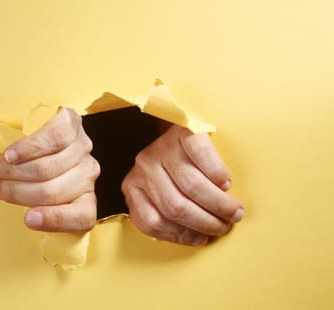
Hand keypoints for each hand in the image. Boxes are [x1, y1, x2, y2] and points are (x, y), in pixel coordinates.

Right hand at [0, 108, 99, 231]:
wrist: (44, 129)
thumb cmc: (38, 167)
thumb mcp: (36, 193)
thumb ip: (32, 204)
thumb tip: (16, 209)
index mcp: (85, 199)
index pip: (82, 217)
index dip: (54, 220)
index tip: (27, 219)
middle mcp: (87, 174)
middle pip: (52, 191)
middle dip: (17, 191)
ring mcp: (82, 148)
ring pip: (47, 168)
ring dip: (14, 170)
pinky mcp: (72, 123)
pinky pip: (53, 138)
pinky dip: (27, 148)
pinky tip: (11, 154)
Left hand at [121, 124, 243, 245]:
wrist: (177, 128)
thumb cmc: (173, 167)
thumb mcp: (160, 191)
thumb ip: (167, 213)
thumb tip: (198, 237)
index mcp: (133, 187)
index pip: (151, 222)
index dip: (180, 235)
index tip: (202, 239)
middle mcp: (144, 166)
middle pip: (175, 207)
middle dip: (206, 223)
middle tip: (225, 226)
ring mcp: (162, 148)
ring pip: (192, 186)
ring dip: (218, 204)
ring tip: (233, 211)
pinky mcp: (184, 133)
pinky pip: (204, 159)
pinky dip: (219, 176)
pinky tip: (226, 184)